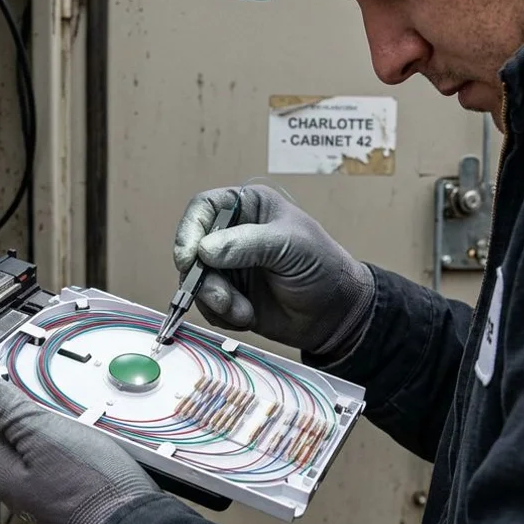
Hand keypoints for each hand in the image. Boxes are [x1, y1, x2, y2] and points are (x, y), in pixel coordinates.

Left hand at [0, 375, 158, 523]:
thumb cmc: (90, 487)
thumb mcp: (44, 435)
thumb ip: (7, 410)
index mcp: (1, 470)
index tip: (2, 368)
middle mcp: (18, 484)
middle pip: (10, 431)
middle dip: (26, 405)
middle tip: (47, 386)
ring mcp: (45, 491)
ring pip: (41, 443)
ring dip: (56, 422)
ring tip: (77, 409)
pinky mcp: (72, 494)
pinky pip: (64, 458)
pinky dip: (75, 440)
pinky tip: (93, 434)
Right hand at [172, 185, 374, 355]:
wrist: (335, 314)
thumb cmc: (322, 267)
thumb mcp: (289, 246)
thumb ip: (247, 244)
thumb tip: (204, 250)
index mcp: (248, 207)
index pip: (204, 208)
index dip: (190, 230)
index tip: (188, 258)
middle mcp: (232, 234)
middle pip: (192, 248)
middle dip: (202, 277)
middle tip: (222, 297)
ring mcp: (229, 267)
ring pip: (196, 281)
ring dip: (215, 300)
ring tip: (243, 311)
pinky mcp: (229, 295)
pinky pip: (206, 305)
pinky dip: (221, 315)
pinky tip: (247, 316)